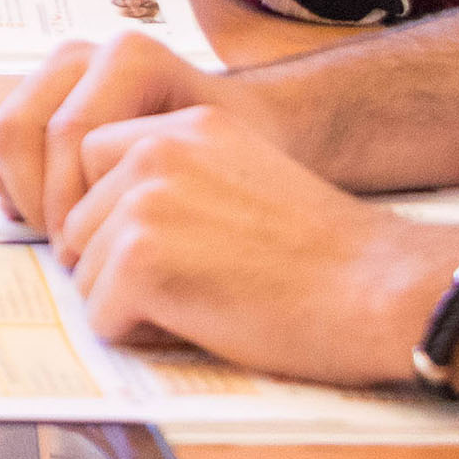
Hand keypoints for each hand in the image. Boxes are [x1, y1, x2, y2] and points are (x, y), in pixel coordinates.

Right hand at [0, 28, 270, 235]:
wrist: (254, 134)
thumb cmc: (250, 159)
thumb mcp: (224, 166)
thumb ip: (168, 182)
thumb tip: (105, 225)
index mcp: (129, 58)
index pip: (68, 136)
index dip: (70, 206)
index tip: (93, 256)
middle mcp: (86, 54)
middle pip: (19, 128)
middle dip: (38, 201)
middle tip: (72, 252)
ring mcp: (59, 74)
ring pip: (5, 135)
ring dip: (26, 197)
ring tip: (68, 240)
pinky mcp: (44, 98)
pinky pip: (9, 144)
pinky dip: (21, 187)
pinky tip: (59, 222)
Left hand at [52, 103, 458, 387]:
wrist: (379, 287)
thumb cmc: (325, 250)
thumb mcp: (243, 172)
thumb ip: (177, 174)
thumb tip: (103, 214)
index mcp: (182, 124)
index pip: (92, 160)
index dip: (119, 216)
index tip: (171, 243)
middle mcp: (154, 150)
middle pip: (79, 223)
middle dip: (120, 265)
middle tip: (198, 278)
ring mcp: (142, 203)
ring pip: (85, 273)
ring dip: (132, 302)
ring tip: (207, 298)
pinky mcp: (141, 260)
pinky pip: (101, 316)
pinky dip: (141, 334)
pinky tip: (202, 321)